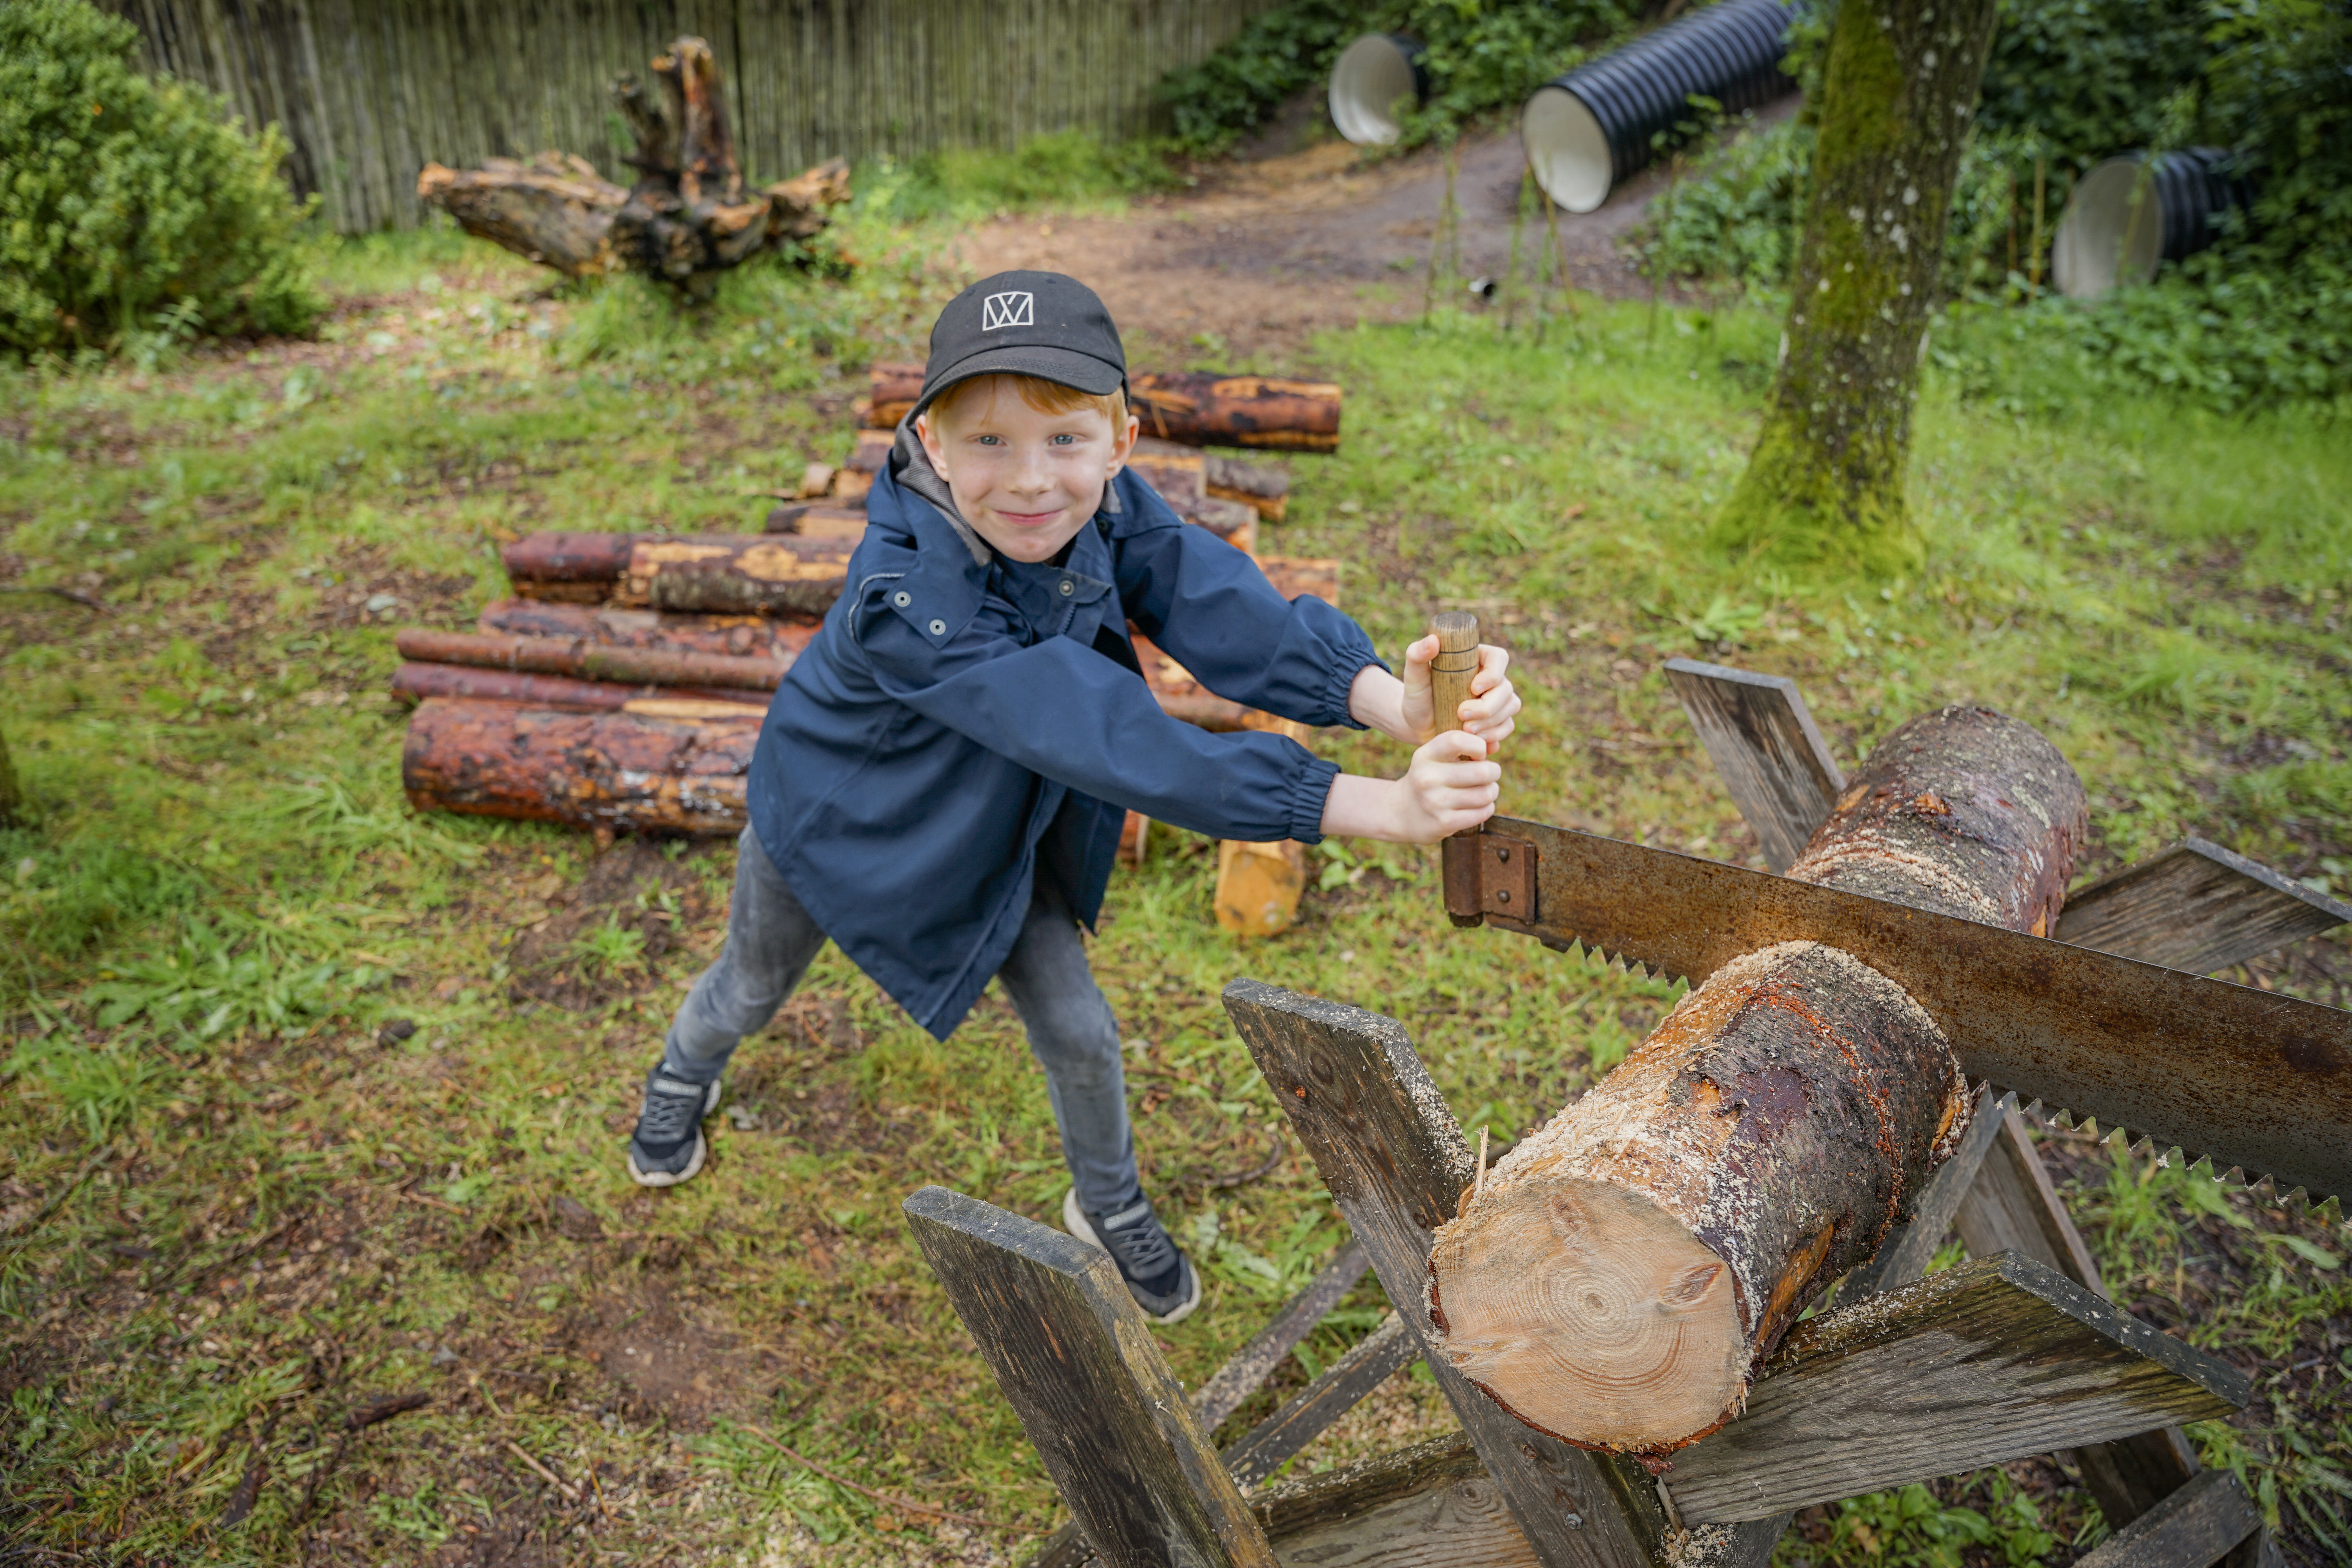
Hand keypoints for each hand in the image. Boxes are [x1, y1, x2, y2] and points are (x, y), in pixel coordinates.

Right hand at [1319, 732, 1501, 843]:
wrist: (1399, 814)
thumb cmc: (1425, 779)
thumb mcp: (1430, 757)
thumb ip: (1456, 747)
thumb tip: (1491, 739)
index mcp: (1426, 755)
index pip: (1461, 741)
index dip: (1479, 745)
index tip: (1480, 752)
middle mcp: (1428, 777)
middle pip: (1484, 769)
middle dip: (1491, 773)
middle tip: (1486, 775)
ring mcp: (1436, 802)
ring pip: (1487, 792)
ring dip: (1490, 792)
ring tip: (1480, 791)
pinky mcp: (1443, 823)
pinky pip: (1483, 811)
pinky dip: (1485, 808)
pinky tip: (1475, 806)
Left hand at [1395, 635, 1520, 753]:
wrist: (1418, 724)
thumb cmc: (1417, 695)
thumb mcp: (1413, 675)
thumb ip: (1416, 654)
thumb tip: (1433, 640)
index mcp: (1477, 659)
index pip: (1499, 658)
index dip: (1492, 673)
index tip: (1473, 688)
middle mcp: (1492, 678)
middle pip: (1506, 687)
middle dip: (1487, 705)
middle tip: (1461, 715)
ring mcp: (1498, 700)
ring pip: (1511, 707)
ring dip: (1491, 721)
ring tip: (1466, 730)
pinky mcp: (1498, 720)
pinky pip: (1508, 726)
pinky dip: (1494, 735)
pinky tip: (1476, 741)